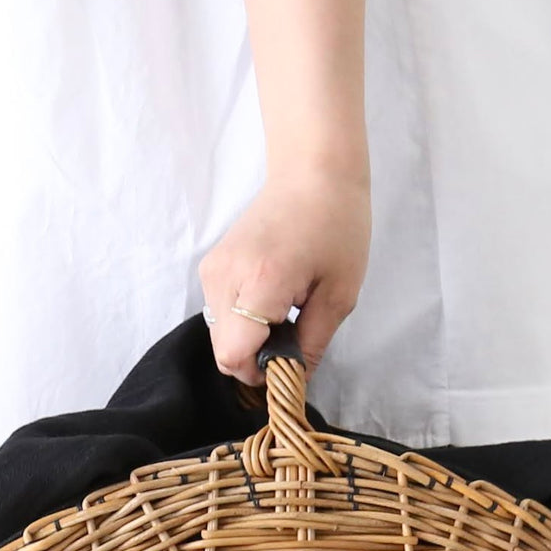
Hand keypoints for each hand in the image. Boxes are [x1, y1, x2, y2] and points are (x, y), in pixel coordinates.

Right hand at [198, 165, 371, 387]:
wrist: (312, 171)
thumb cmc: (336, 226)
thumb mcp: (339, 295)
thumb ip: (312, 344)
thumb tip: (294, 378)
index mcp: (259, 283)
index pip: (235, 356)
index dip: (260, 374)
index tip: (290, 364)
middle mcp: (224, 277)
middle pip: (224, 351)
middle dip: (256, 358)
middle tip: (292, 337)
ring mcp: (212, 270)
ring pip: (220, 335)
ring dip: (250, 340)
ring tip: (284, 314)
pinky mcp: (210, 266)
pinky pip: (220, 314)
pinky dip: (243, 321)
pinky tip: (270, 301)